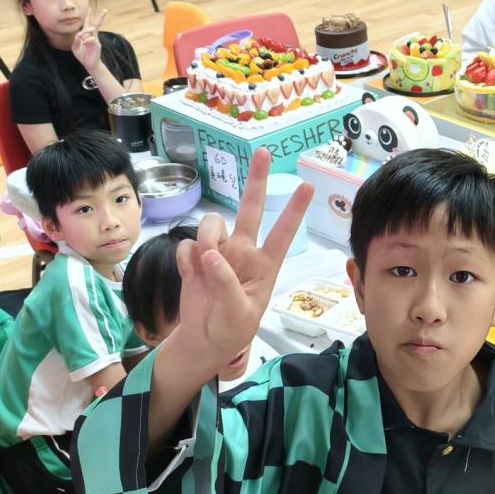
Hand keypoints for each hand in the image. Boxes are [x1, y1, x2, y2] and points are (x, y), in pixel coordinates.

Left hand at [72, 9, 108, 71]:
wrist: (89, 65)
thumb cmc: (83, 56)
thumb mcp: (75, 48)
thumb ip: (75, 41)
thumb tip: (78, 35)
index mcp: (87, 36)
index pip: (88, 24)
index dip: (88, 16)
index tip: (90, 8)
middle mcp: (93, 36)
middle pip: (96, 24)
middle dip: (101, 17)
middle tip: (105, 10)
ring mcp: (96, 40)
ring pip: (92, 30)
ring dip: (85, 31)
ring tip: (80, 36)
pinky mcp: (97, 45)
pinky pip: (91, 39)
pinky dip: (86, 40)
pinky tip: (83, 43)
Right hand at [160, 149, 314, 377]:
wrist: (204, 340)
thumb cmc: (232, 329)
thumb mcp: (239, 314)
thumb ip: (227, 284)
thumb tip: (211, 255)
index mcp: (264, 265)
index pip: (283, 233)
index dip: (294, 210)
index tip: (308, 186)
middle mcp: (243, 251)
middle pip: (251, 208)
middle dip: (257, 180)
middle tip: (263, 153)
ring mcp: (218, 253)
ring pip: (210, 224)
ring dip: (206, 237)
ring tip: (206, 265)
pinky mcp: (194, 259)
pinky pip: (187, 246)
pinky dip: (187, 259)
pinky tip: (192, 275)